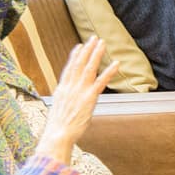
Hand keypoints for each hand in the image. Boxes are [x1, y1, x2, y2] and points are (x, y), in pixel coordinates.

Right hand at [32, 37, 117, 164]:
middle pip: (79, 64)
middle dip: (86, 50)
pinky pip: (101, 81)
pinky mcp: (89, 98)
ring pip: (89, 68)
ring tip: (102, 43)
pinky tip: (116, 63)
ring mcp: (79, 91)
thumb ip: (66, 102)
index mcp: (62, 90)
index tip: (79, 46)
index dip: (75, 57)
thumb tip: (70, 102)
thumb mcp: (59, 110)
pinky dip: (109, 71)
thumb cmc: (58, 128)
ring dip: (96, 54)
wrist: (58, 135)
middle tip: (93, 38)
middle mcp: (70, 87)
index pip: (69, 69)